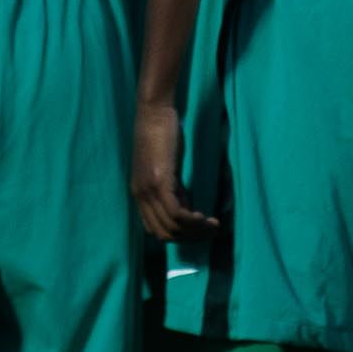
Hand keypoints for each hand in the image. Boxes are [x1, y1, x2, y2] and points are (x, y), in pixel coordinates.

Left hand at [131, 96, 219, 240]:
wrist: (154, 113)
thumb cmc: (162, 135)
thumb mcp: (166, 169)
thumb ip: (174, 190)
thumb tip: (187, 210)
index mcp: (139, 195)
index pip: (155, 230)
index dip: (178, 235)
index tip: (198, 231)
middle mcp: (140, 197)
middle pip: (163, 233)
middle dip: (189, 238)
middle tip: (210, 232)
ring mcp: (148, 191)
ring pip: (172, 226)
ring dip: (195, 232)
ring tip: (213, 226)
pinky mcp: (160, 182)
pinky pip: (176, 213)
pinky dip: (193, 221)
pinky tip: (205, 218)